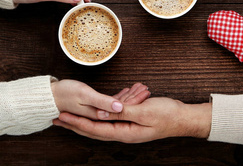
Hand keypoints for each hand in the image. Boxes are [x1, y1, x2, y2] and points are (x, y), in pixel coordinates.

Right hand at [51, 80, 149, 119]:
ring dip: (128, 98)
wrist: (46, 95)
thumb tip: (120, 108)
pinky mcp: (91, 107)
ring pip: (116, 107)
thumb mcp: (85, 95)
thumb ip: (104, 103)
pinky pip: (109, 104)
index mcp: (98, 116)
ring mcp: (95, 113)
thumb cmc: (64, 92)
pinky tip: (126, 91)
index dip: (135, 102)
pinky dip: (119, 97)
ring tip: (141, 88)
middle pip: (121, 110)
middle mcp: (99, 117)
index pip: (122, 112)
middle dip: (135, 100)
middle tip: (146, 89)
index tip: (146, 94)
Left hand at [53, 97, 211, 142]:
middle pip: (94, 131)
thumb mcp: (144, 112)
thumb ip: (122, 112)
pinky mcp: (131, 121)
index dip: (77, 123)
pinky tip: (93, 110)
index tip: (62, 116)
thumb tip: (101, 113)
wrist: (184, 118)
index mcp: (125, 133)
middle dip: (75, 124)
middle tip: (58, 118)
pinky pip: (110, 119)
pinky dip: (99, 114)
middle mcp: (124, 133)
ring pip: (100, 125)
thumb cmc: (167, 115)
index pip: (95, 129)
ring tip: (70, 115)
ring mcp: (128, 128)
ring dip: (84, 119)